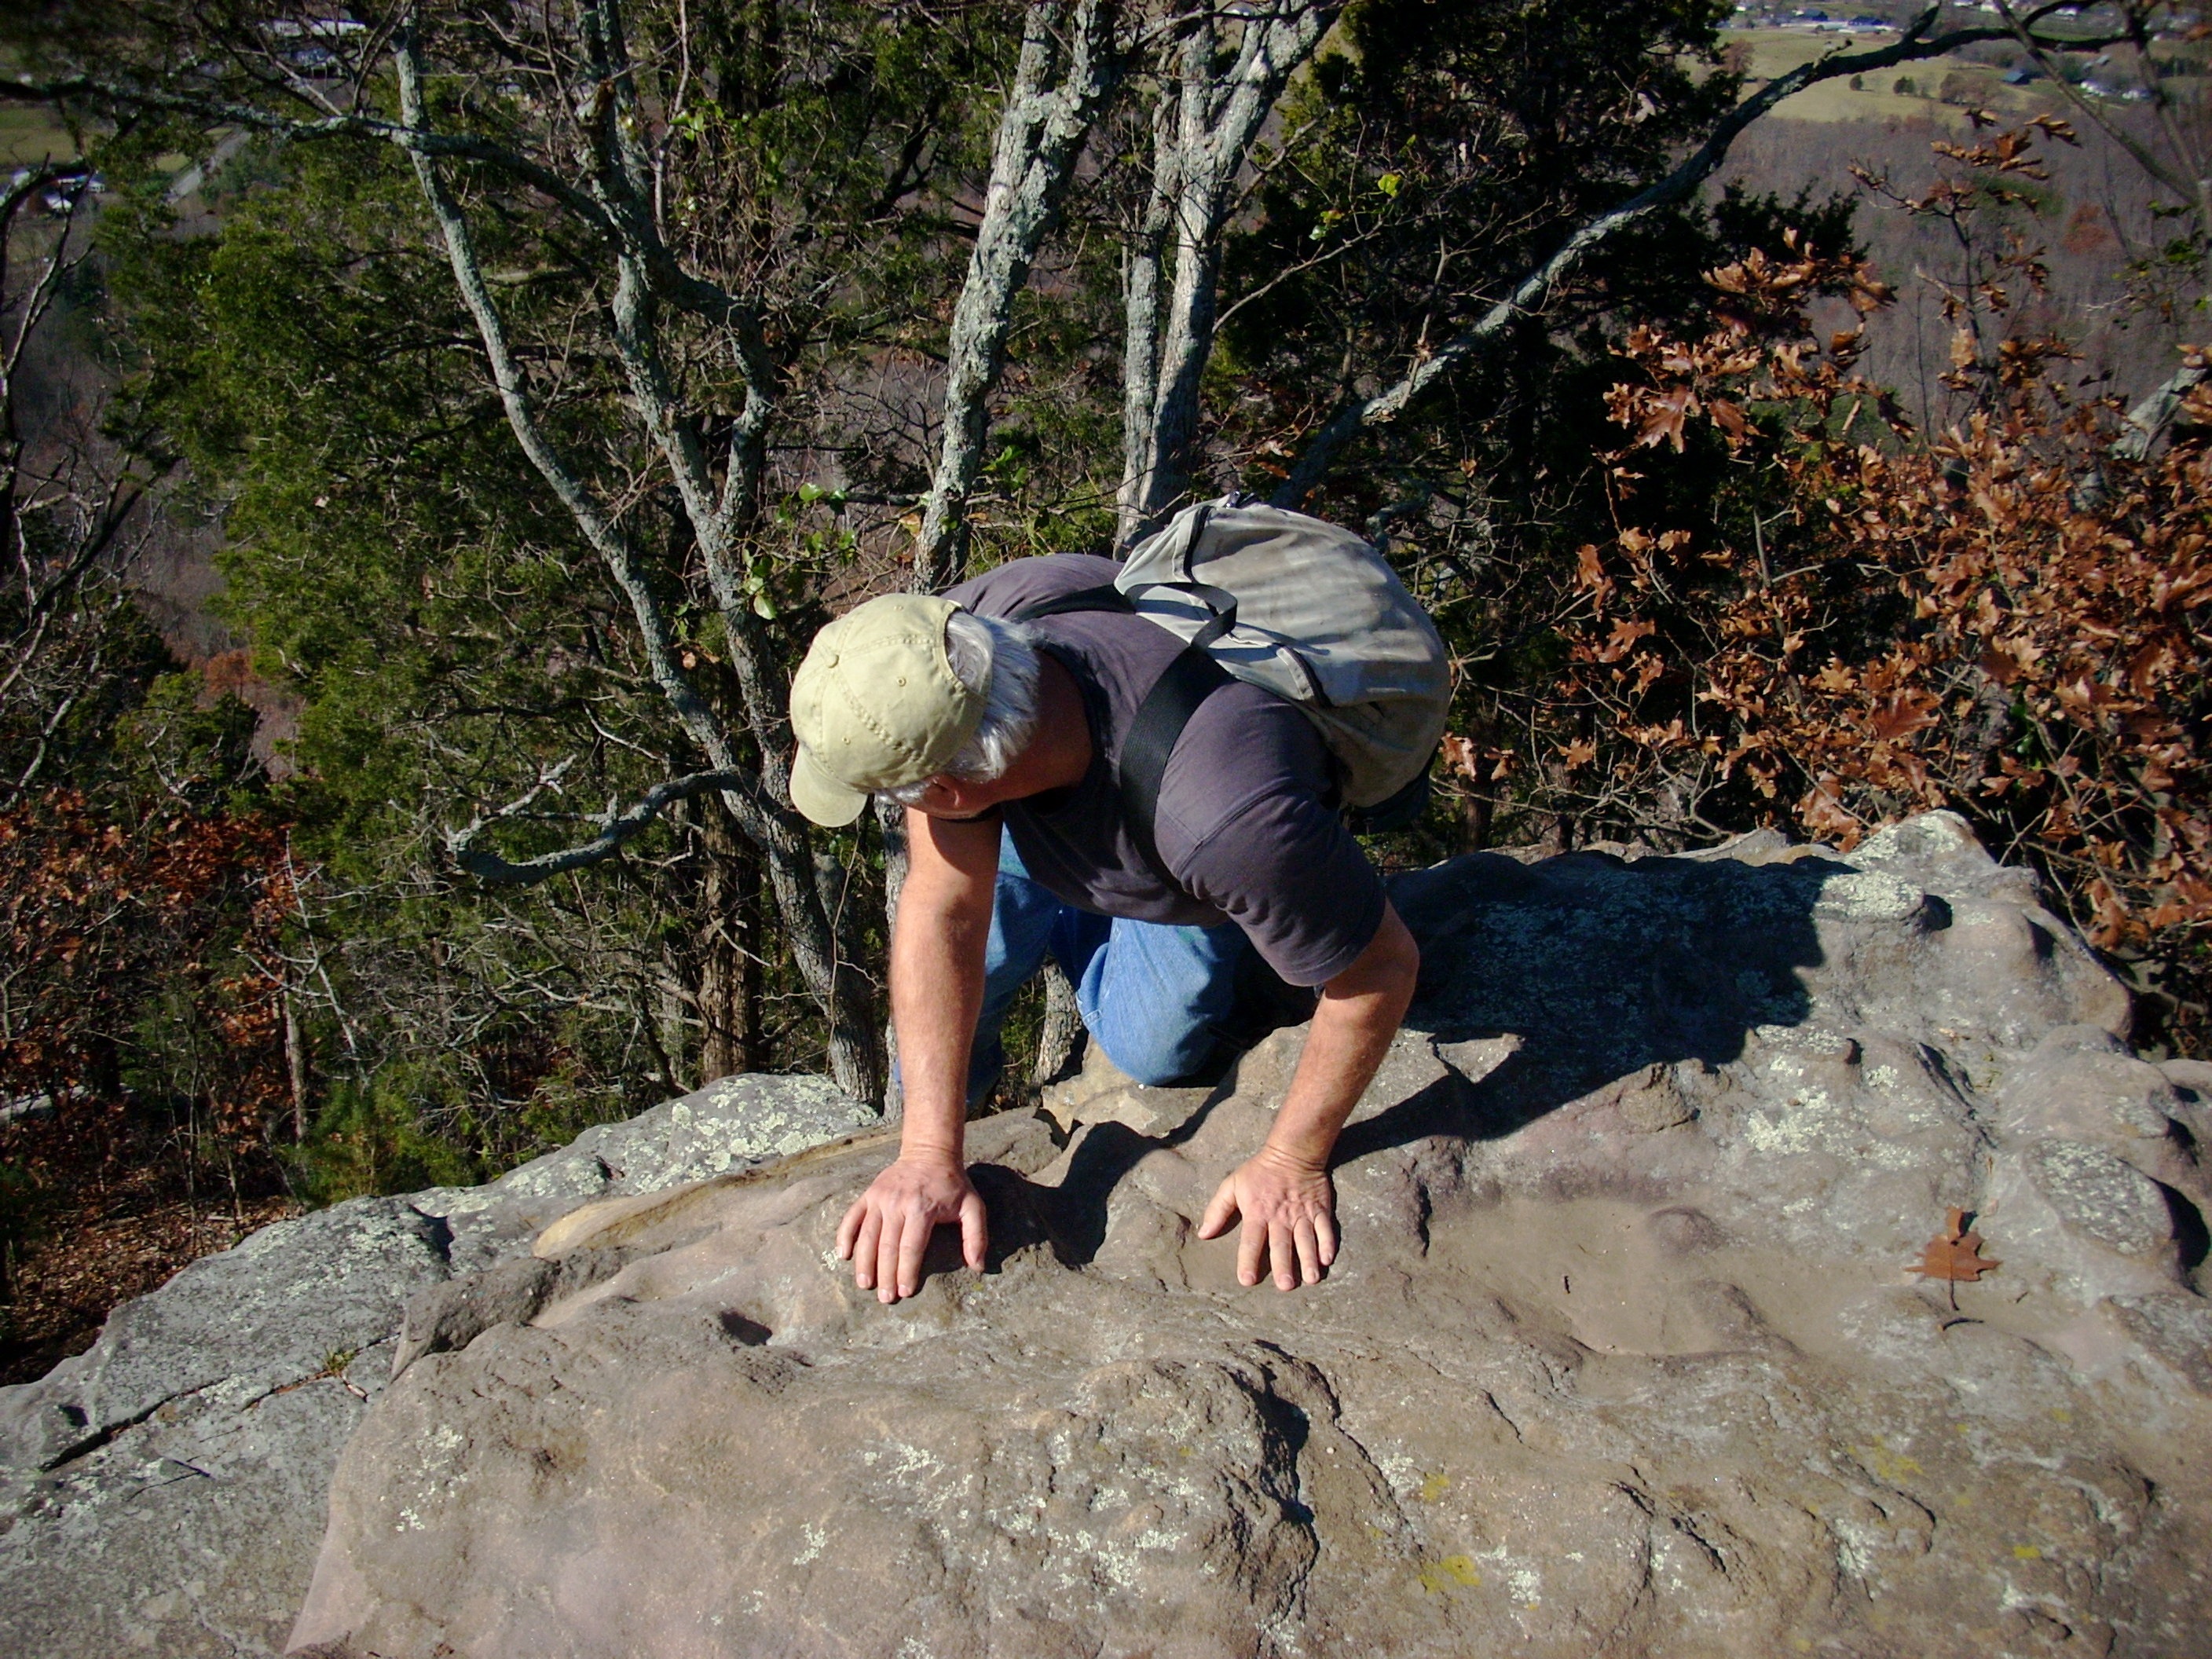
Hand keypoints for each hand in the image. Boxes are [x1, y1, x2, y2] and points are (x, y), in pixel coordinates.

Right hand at [835, 1154, 987, 1303]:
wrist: (929, 1152)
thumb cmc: (952, 1184)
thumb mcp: (973, 1206)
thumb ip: (976, 1236)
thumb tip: (978, 1266)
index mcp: (922, 1208)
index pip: (911, 1247)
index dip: (907, 1271)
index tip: (904, 1292)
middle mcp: (897, 1203)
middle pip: (887, 1246)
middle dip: (885, 1275)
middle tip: (885, 1298)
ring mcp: (879, 1198)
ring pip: (867, 1235)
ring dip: (864, 1262)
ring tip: (864, 1284)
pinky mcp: (868, 1195)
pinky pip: (852, 1217)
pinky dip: (844, 1235)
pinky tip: (843, 1255)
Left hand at [1196, 1147, 1338, 1290]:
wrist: (1292, 1152)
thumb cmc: (1258, 1172)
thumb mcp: (1232, 1185)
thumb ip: (1217, 1210)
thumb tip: (1204, 1234)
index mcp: (1257, 1212)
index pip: (1251, 1240)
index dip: (1248, 1260)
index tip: (1247, 1280)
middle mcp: (1280, 1216)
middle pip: (1281, 1244)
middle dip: (1284, 1265)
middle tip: (1285, 1286)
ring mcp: (1302, 1214)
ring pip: (1305, 1239)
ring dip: (1308, 1259)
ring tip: (1311, 1279)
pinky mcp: (1320, 1209)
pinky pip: (1325, 1228)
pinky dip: (1327, 1243)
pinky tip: (1327, 1259)